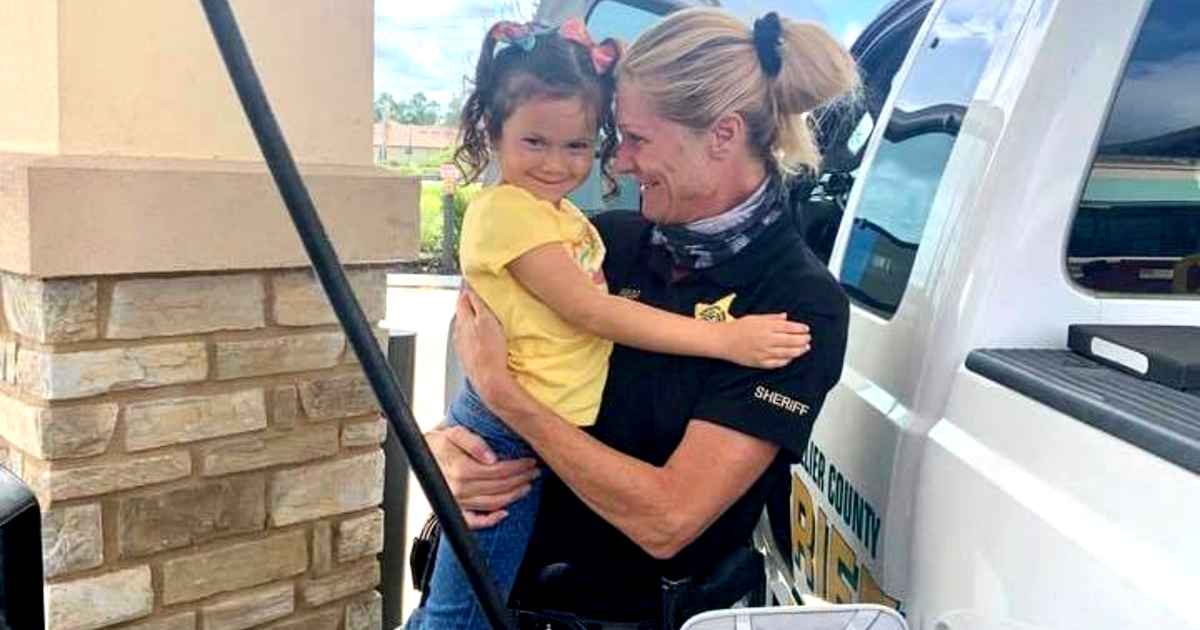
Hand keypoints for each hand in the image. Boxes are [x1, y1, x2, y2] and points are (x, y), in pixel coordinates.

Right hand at [426, 424, 539, 528]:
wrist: (424, 452)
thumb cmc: (442, 441)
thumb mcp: (455, 432)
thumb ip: (473, 442)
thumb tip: (491, 458)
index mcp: (460, 469)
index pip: (498, 471)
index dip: (517, 467)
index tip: (529, 461)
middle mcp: (458, 488)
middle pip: (499, 487)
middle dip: (520, 479)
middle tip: (534, 471)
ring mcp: (457, 501)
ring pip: (493, 503)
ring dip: (514, 495)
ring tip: (527, 485)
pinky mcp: (455, 509)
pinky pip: (473, 521)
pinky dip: (489, 521)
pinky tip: (504, 513)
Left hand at [453, 287, 511, 407]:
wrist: (490, 379)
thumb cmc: (490, 351)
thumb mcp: (486, 320)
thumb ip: (477, 303)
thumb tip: (470, 288)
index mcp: (462, 321)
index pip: (462, 299)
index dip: (468, 289)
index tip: (473, 282)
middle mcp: (458, 333)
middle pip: (462, 312)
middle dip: (470, 304)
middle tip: (481, 297)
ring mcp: (462, 346)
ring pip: (465, 327)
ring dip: (472, 320)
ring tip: (484, 317)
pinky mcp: (467, 357)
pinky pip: (469, 340)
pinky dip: (475, 334)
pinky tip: (484, 338)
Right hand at [723, 313, 810, 368]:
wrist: (723, 341)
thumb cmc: (739, 327)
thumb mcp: (755, 318)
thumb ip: (772, 318)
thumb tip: (786, 317)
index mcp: (766, 327)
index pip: (789, 328)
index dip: (800, 329)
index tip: (806, 329)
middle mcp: (767, 339)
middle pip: (791, 341)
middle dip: (802, 340)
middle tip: (808, 339)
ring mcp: (764, 352)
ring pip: (787, 353)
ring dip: (798, 351)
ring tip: (805, 348)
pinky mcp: (760, 362)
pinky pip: (777, 363)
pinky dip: (786, 360)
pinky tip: (791, 358)